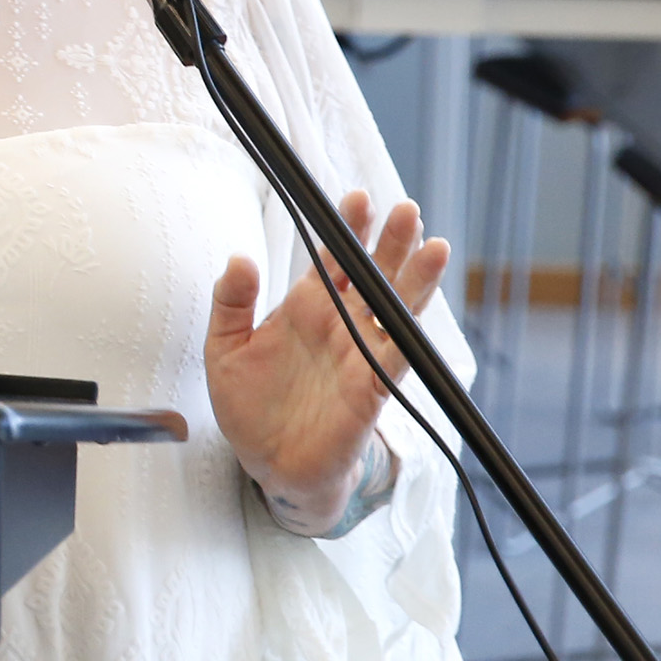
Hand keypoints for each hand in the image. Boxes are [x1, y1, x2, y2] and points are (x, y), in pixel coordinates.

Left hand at [206, 191, 450, 534]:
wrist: (267, 464)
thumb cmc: (249, 404)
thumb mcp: (224, 347)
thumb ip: (230, 302)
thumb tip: (239, 258)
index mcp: (307, 309)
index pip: (334, 260)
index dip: (347, 229)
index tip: (358, 197)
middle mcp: (340, 326)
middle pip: (372, 276)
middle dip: (391, 243)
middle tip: (407, 209)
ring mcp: (358, 356)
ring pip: (393, 310)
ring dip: (415, 280)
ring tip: (435, 247)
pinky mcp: (369, 390)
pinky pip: (394, 358)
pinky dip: (406, 335)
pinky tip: (418, 310)